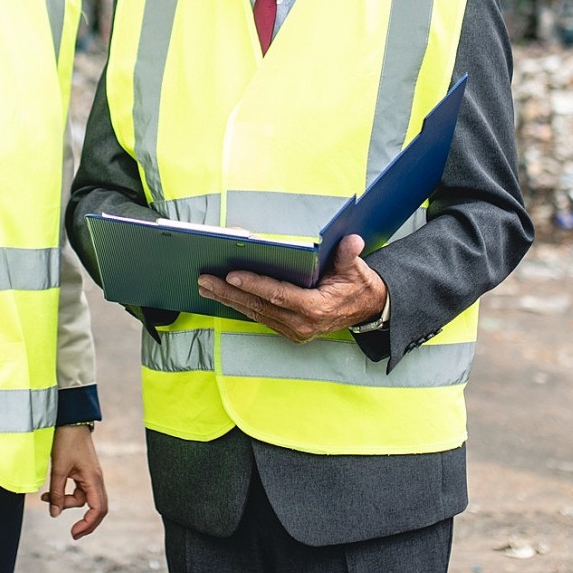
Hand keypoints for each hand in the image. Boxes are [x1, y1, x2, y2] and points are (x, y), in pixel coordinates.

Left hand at [41, 425, 107, 539]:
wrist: (69, 420)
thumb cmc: (66, 440)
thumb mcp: (58, 468)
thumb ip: (57, 492)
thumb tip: (54, 514)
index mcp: (93, 479)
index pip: (98, 509)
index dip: (88, 524)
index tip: (74, 532)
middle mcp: (96, 479)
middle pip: (97, 508)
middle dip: (85, 522)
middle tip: (72, 533)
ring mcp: (91, 476)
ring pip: (83, 500)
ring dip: (66, 503)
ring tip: (46, 498)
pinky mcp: (84, 473)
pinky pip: (78, 491)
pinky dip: (65, 494)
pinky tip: (50, 493)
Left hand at [197, 234, 386, 342]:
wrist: (367, 309)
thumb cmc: (358, 286)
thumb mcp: (356, 269)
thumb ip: (349, 255)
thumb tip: (352, 242)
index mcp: (315, 309)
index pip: (278, 295)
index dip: (254, 284)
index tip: (231, 275)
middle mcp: (301, 325)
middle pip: (259, 306)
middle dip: (229, 292)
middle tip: (205, 279)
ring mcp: (294, 331)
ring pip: (255, 314)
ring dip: (229, 299)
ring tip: (206, 285)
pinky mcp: (289, 331)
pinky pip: (260, 317)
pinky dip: (240, 305)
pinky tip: (223, 295)